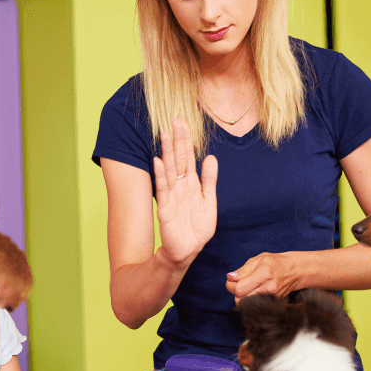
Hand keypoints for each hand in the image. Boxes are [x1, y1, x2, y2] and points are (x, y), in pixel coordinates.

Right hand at [151, 117, 218, 267]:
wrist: (188, 250)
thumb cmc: (198, 228)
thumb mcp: (209, 201)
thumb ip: (209, 180)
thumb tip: (211, 157)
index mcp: (191, 184)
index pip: (188, 158)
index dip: (186, 141)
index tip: (182, 123)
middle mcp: (179, 186)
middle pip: (178, 159)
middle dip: (177, 140)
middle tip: (175, 120)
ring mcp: (171, 196)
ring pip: (169, 169)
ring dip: (167, 151)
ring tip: (165, 134)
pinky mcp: (165, 208)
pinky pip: (163, 189)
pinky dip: (161, 174)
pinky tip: (159, 160)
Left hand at [226, 252, 301, 304]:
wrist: (295, 271)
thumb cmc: (276, 263)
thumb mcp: (258, 260)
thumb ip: (243, 270)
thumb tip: (230, 278)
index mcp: (264, 274)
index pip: (239, 289)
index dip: (231, 285)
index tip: (231, 280)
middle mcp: (269, 288)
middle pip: (241, 299)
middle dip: (235, 292)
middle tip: (239, 283)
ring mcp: (272, 298)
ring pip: (246, 304)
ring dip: (242, 296)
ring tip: (248, 286)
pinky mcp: (273, 304)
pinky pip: (254, 305)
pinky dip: (250, 299)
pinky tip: (255, 291)